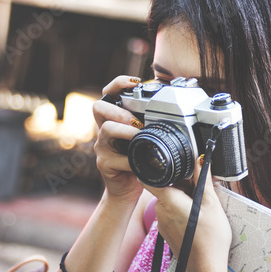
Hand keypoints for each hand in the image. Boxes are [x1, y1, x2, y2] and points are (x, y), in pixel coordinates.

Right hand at [94, 76, 144, 204]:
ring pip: (106, 129)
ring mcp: (102, 147)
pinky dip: (130, 159)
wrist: (127, 189)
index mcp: (114, 121)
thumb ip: (149, 126)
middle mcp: (104, 131)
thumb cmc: (137, 162)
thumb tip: (172, 111)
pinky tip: (140, 162)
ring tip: (139, 136)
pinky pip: (116, 158)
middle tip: (136, 121)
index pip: (108, 94)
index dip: (117, 84)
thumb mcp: (144, 140)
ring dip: (126, 130)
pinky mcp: (104, 163)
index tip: (133, 82)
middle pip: (98, 107)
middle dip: (119, 110)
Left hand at [145, 158, 231, 271]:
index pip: (150, 176)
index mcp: (168, 199)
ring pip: (169, 199)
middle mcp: (160, 210)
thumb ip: (204, 180)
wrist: (205, 269)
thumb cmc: (210, 239)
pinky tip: (198, 216)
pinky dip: (183, 209)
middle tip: (201, 185)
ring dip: (184, 196)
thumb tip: (200, 159)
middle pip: (165, 186)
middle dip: (182, 182)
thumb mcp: (212, 204)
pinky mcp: (167, 231)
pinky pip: (171, 212)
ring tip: (202, 204)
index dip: (159, 167)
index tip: (172, 163)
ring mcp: (162, 222)